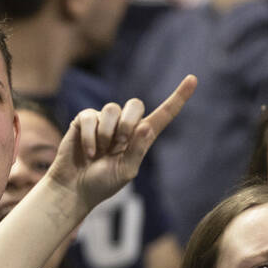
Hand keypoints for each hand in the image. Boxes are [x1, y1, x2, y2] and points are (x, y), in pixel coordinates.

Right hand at [46, 76, 196, 209]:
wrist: (75, 188)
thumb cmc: (102, 183)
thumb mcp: (126, 172)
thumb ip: (137, 150)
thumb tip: (146, 126)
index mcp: (141, 138)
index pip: (163, 115)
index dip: (178, 97)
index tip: (193, 79)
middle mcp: (124, 125)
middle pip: (136, 104)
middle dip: (128, 124)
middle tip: (119, 144)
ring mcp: (104, 121)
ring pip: (112, 109)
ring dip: (107, 134)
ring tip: (100, 153)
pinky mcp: (84, 120)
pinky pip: (91, 117)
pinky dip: (90, 137)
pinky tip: (89, 152)